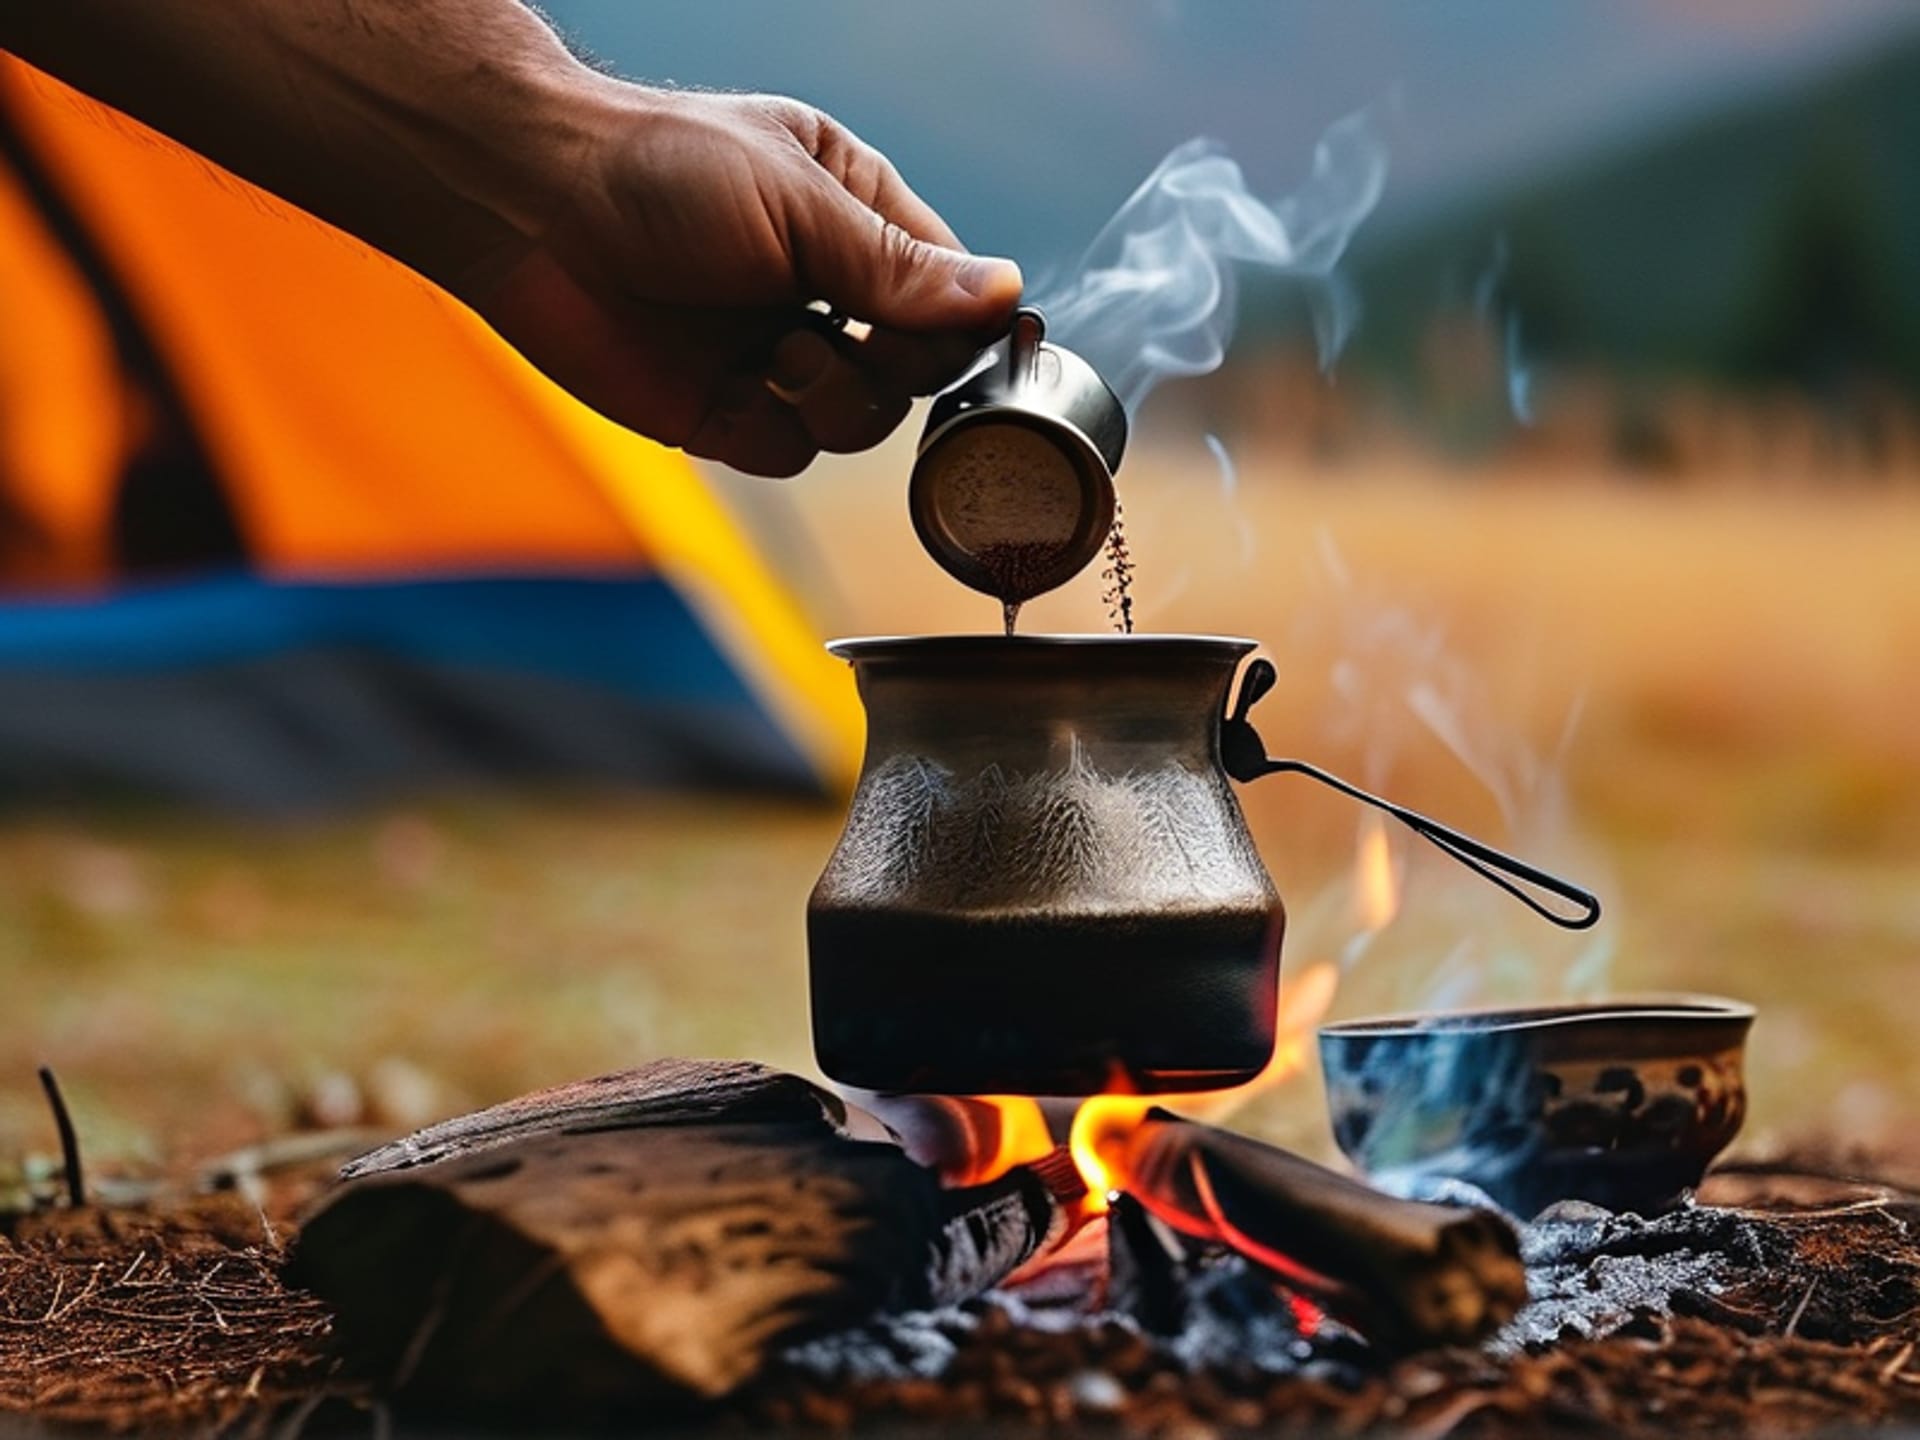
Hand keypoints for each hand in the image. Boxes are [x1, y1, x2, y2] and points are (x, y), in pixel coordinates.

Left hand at [473, 87, 1023, 475]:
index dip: (956, 325)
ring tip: (776, 354)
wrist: (533, 208)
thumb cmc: (661, 171)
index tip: (948, 336)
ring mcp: (774, 354)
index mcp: (853, 217)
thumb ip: (898, 267)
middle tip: (839, 336)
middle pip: (915, 370)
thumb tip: (1005, 295)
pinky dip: (774, 431)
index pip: (947, 292)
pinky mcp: (723, 411)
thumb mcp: (797, 204)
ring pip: (860, 423)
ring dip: (833, 400)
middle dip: (891, 366)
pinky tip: (736, 385)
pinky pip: (791, 453)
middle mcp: (822, 291)